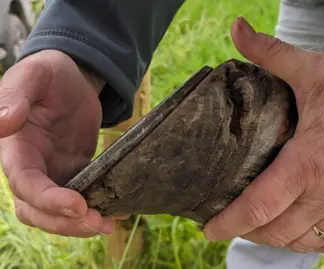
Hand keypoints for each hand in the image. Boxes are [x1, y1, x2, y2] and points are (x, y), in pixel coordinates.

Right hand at [0, 50, 112, 236]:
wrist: (72, 78)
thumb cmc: (49, 73)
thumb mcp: (33, 76)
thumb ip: (15, 96)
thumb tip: (3, 122)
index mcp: (16, 147)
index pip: (24, 183)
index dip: (48, 199)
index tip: (78, 205)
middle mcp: (30, 166)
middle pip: (36, 208)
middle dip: (64, 222)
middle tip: (99, 223)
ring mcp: (51, 172)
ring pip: (55, 212)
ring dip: (78, 224)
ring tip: (108, 223)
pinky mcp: (72, 171)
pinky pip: (79, 197)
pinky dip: (95, 208)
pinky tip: (118, 211)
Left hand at [202, 17, 323, 254]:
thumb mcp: (312, 70)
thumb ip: (269, 52)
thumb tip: (236, 28)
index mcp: (307, 163)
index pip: (258, 206)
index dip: (229, 223)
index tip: (209, 230)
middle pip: (274, 232)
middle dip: (248, 231)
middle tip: (234, 219)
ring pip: (300, 242)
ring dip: (275, 237)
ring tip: (261, 224)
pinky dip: (309, 241)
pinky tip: (299, 228)